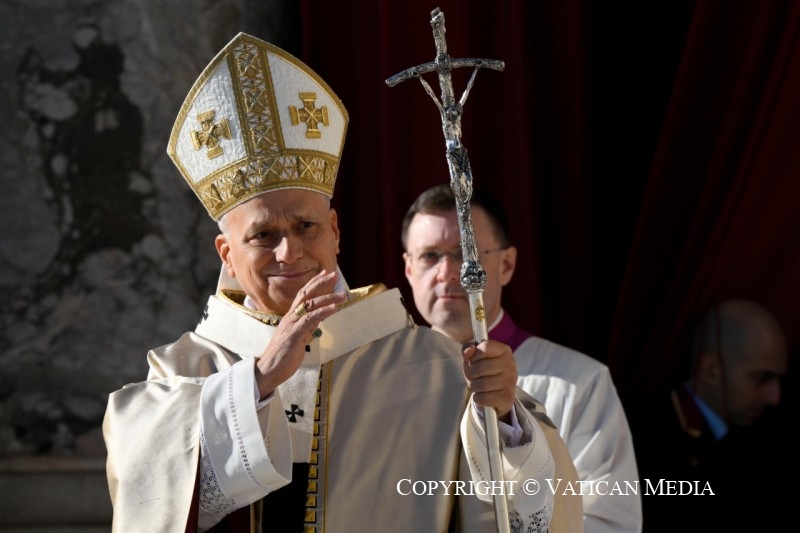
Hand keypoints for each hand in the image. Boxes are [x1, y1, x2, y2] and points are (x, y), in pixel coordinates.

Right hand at [254, 270, 345, 398]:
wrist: (268, 370)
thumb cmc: (282, 356)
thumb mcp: (298, 338)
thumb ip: (307, 327)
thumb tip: (318, 320)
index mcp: (291, 317)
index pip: (303, 295)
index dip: (315, 283)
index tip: (326, 274)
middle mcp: (290, 317)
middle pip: (306, 294)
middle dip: (321, 283)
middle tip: (334, 274)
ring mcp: (292, 325)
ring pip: (310, 305)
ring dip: (328, 298)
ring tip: (342, 295)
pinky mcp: (294, 335)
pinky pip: (310, 320)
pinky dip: (322, 312)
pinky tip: (334, 308)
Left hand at [462, 339, 517, 421]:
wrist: (496, 393)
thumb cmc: (484, 371)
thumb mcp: (474, 357)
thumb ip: (467, 349)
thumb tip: (469, 350)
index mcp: (504, 350)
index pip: (485, 347)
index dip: (474, 356)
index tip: (475, 361)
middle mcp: (510, 364)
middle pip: (481, 367)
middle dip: (471, 373)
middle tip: (474, 376)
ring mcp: (511, 381)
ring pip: (482, 384)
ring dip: (474, 386)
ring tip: (478, 385)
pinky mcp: (508, 397)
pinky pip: (484, 398)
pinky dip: (478, 398)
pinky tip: (483, 394)